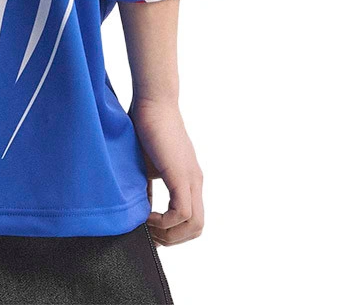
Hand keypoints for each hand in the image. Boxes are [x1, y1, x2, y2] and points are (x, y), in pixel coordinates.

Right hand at [128, 95, 204, 245]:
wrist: (152, 101)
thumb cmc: (146, 126)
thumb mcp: (147, 165)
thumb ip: (147, 186)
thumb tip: (142, 209)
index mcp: (188, 179)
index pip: (192, 219)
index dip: (173, 232)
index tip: (151, 231)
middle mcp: (195, 182)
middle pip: (197, 227)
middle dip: (173, 238)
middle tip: (151, 235)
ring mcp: (191, 179)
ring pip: (194, 224)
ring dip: (170, 233)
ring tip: (148, 225)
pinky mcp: (182, 175)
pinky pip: (183, 212)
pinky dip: (165, 221)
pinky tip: (147, 214)